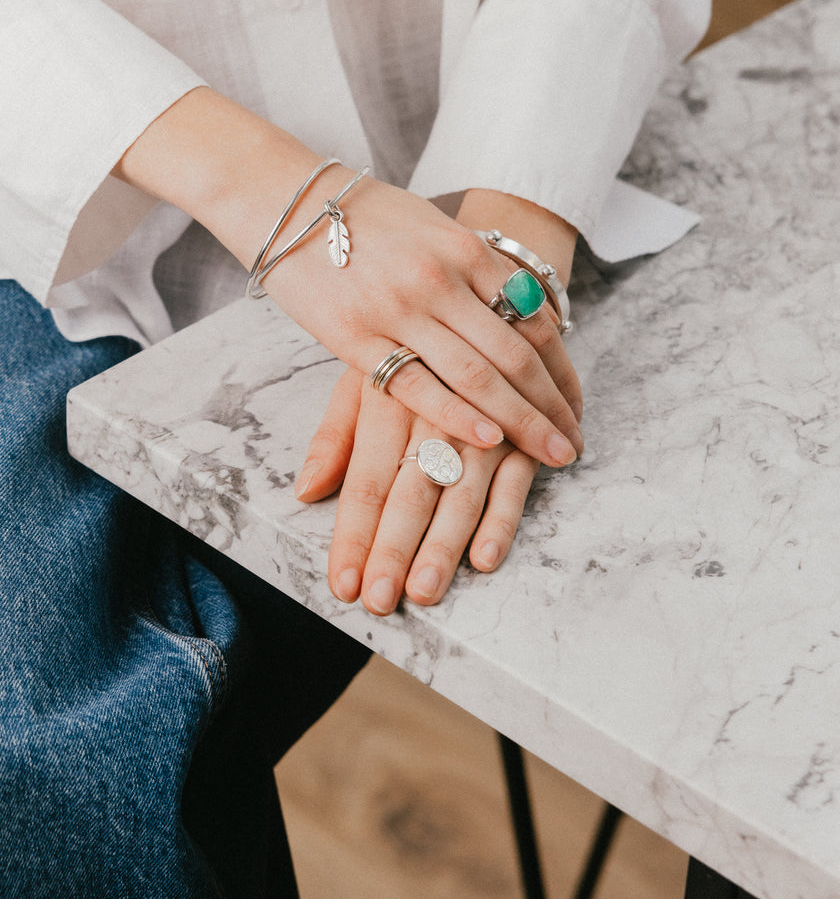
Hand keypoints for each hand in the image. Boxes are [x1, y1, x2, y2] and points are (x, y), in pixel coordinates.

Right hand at [261, 172, 581, 467]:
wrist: (290, 203)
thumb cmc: (368, 217)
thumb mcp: (435, 228)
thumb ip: (478, 271)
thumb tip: (526, 311)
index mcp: (466, 250)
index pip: (535, 320)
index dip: (563, 371)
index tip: (576, 406)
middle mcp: (441, 280)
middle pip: (515, 355)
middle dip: (551, 407)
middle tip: (574, 445)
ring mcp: (399, 309)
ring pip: (477, 375)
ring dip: (521, 422)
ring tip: (551, 455)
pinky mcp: (356, 338)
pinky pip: (417, 384)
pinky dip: (457, 415)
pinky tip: (487, 440)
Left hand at [297, 368, 540, 614]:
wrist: (490, 301)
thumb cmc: (416, 350)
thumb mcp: (365, 377)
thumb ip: (335, 436)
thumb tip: (304, 490)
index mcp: (387, 400)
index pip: (366, 480)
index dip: (354, 534)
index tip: (343, 584)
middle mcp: (433, 414)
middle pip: (410, 491)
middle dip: (393, 548)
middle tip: (379, 598)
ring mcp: (482, 425)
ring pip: (460, 492)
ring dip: (442, 544)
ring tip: (424, 590)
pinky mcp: (523, 433)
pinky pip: (513, 481)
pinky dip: (501, 519)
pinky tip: (485, 556)